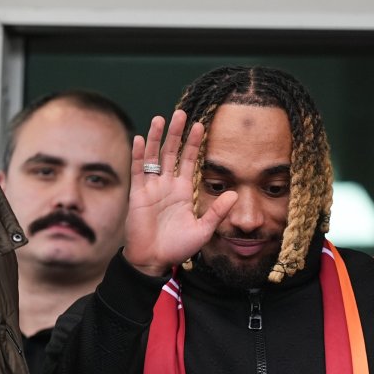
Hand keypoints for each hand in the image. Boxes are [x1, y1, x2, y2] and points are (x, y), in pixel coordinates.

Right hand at [124, 110, 235, 276]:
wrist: (154, 261)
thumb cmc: (177, 248)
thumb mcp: (203, 230)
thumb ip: (217, 212)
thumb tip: (235, 194)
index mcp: (183, 191)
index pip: (190, 161)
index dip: (194, 144)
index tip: (201, 125)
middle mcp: (167, 185)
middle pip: (171, 152)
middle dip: (176, 133)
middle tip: (181, 113)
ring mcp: (151, 188)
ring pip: (153, 157)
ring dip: (156, 138)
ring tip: (160, 119)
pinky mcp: (138, 195)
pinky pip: (138, 171)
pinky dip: (138, 155)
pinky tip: (140, 139)